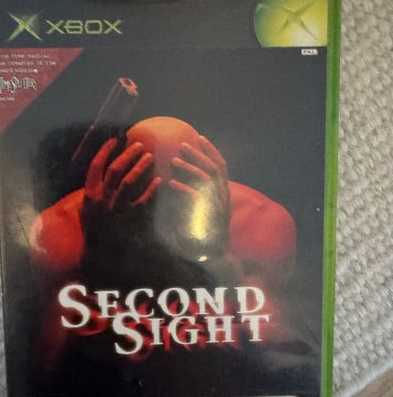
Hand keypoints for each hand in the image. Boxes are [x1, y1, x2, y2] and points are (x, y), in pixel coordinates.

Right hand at [80, 138, 160, 246]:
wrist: (102, 254)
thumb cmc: (93, 231)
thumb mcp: (85, 211)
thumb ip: (90, 193)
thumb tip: (96, 174)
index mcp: (89, 195)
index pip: (96, 166)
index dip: (105, 150)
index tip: (115, 140)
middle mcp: (102, 199)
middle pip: (115, 169)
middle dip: (128, 154)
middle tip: (139, 145)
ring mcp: (117, 208)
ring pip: (130, 181)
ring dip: (141, 166)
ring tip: (150, 156)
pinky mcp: (131, 218)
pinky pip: (144, 199)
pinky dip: (152, 189)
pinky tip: (159, 180)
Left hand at [168, 135, 230, 255]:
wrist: (216, 257)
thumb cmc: (206, 234)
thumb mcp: (202, 211)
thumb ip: (196, 196)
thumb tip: (179, 181)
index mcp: (223, 193)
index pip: (221, 166)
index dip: (211, 151)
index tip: (199, 138)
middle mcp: (223, 197)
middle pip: (216, 168)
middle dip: (200, 153)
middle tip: (184, 143)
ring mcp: (219, 207)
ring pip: (209, 179)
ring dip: (192, 167)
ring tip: (175, 160)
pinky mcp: (211, 217)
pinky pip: (198, 198)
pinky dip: (185, 188)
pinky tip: (172, 183)